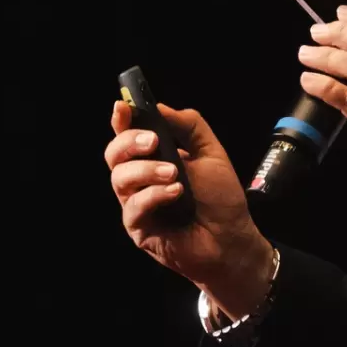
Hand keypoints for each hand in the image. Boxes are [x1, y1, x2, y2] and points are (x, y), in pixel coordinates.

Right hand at [105, 101, 272, 314]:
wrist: (232, 238)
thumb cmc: (220, 199)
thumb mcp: (211, 152)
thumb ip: (189, 126)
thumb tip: (160, 108)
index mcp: (153, 158)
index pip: (127, 135)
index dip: (121, 120)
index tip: (123, 107)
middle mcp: (139, 179)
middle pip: (114, 154)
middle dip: (129, 142)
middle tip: (153, 141)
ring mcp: (136, 204)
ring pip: (120, 178)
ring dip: (146, 170)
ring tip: (174, 173)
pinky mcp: (138, 228)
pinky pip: (134, 206)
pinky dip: (154, 195)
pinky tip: (176, 193)